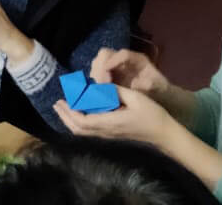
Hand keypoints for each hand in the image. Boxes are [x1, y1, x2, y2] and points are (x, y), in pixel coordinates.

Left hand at [54, 84, 178, 145]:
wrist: (164, 134)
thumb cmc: (152, 115)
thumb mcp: (136, 98)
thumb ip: (116, 91)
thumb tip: (99, 85)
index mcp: (110, 122)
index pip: (83, 121)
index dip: (70, 112)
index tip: (63, 100)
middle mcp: (106, 131)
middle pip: (78, 129)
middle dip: (65, 117)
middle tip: (57, 104)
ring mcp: (108, 135)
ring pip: (83, 132)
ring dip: (70, 121)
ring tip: (63, 109)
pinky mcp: (112, 135)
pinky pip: (89, 132)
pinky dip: (79, 124)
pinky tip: (78, 115)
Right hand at [90, 48, 171, 98]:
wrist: (157, 95)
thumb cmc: (159, 89)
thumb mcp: (158, 87)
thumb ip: (149, 84)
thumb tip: (137, 84)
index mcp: (137, 59)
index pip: (123, 54)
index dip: (113, 61)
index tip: (108, 75)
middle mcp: (123, 59)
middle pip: (105, 54)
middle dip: (101, 68)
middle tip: (102, 85)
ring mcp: (114, 65)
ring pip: (98, 62)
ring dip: (96, 74)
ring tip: (100, 89)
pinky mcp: (108, 73)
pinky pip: (96, 72)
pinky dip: (95, 80)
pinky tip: (99, 90)